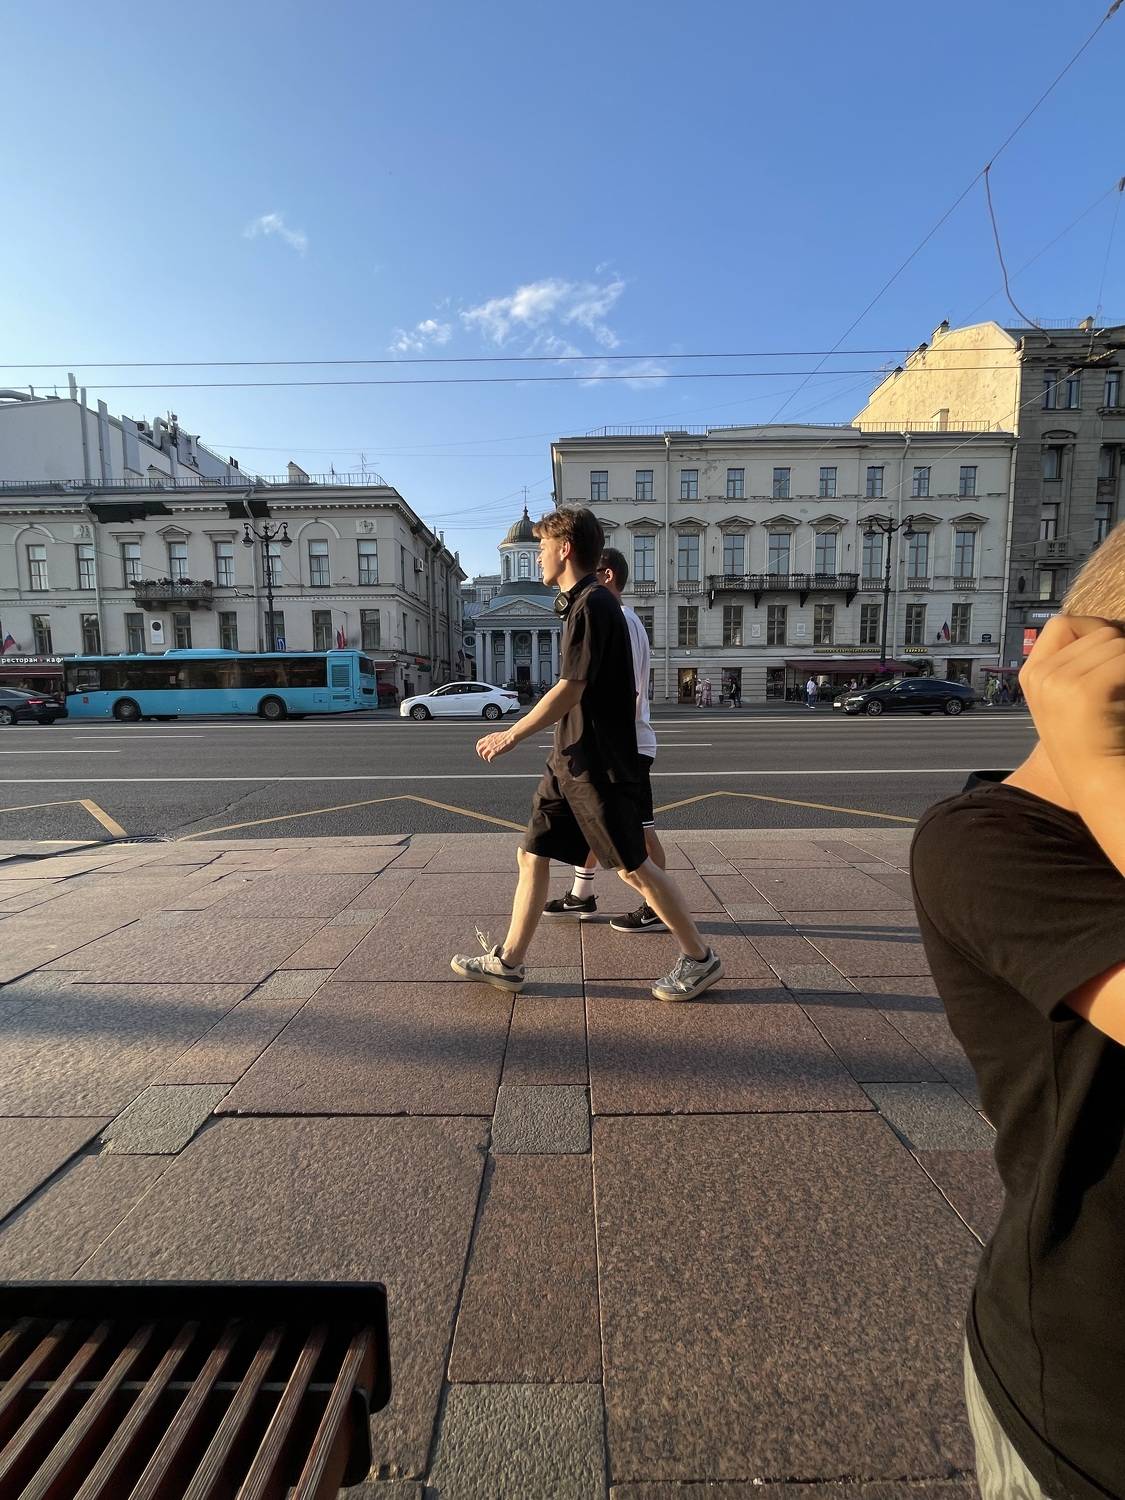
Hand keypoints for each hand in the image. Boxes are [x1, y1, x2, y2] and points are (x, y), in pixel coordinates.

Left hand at [476, 730, 515, 762]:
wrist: (511, 736)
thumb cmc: (507, 735)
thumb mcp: (497, 735)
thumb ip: (493, 739)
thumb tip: (494, 741)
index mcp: (488, 738)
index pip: (479, 743)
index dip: (478, 748)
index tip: (481, 751)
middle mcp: (488, 742)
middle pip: (479, 749)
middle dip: (480, 754)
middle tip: (483, 756)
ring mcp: (491, 747)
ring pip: (483, 755)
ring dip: (485, 758)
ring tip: (488, 759)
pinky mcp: (495, 752)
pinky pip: (489, 758)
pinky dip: (490, 760)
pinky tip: (492, 761)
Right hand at [1020, 615, 1124, 796]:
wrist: (1099, 782)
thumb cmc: (1097, 739)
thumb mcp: (1074, 696)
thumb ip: (1081, 663)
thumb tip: (1113, 630)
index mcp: (1032, 675)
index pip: (1061, 624)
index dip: (1092, 630)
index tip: (1112, 655)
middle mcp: (1039, 675)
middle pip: (1096, 631)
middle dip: (1121, 650)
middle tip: (1123, 685)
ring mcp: (1057, 682)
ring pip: (1114, 641)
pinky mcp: (1082, 690)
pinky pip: (1123, 658)